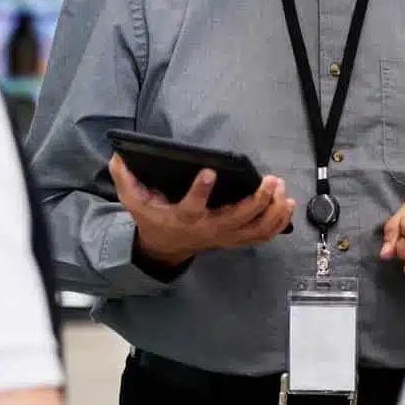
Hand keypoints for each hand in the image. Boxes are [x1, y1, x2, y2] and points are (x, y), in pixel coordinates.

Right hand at [110, 154, 296, 267]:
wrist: (165, 247)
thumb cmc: (153, 218)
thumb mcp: (133, 200)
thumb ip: (125, 179)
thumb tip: (116, 157)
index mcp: (183, 217)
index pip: (192, 206)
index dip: (201, 190)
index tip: (210, 171)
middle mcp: (207, 229)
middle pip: (237, 219)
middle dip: (256, 200)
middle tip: (270, 180)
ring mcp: (224, 236)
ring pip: (254, 230)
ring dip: (272, 212)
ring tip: (282, 189)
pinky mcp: (235, 238)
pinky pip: (261, 235)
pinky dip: (277, 223)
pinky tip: (288, 204)